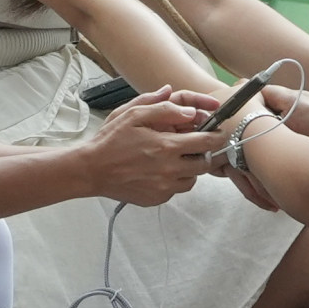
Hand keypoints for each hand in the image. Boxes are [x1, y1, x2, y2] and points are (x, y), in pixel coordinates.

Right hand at [83, 92, 214, 206]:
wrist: (91, 170)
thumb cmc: (110, 141)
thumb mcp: (133, 115)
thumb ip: (163, 109)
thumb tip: (190, 109)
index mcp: (166, 146)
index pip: (207, 142)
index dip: (216, 135)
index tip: (217, 132)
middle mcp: (169, 170)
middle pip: (204, 164)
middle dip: (204, 153)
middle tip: (193, 145)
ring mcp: (164, 187)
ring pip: (192, 179)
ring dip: (189, 168)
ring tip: (174, 158)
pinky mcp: (157, 198)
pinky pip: (176, 189)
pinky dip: (174, 180)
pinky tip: (159, 170)